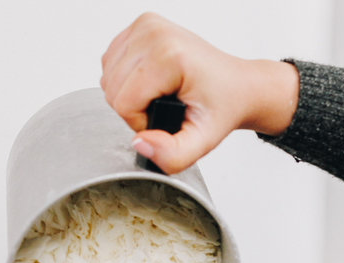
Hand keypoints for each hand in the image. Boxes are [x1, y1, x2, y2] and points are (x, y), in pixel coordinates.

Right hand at [101, 13, 298, 173]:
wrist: (235, 85)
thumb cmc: (220, 107)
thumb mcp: (202, 142)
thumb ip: (172, 155)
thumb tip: (139, 143)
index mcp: (169, 54)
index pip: (123, 103)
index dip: (141, 122)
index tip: (167, 119)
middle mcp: (154, 32)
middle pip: (112, 89)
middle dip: (134, 109)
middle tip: (165, 108)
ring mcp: (146, 25)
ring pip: (107, 76)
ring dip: (129, 95)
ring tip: (159, 96)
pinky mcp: (141, 25)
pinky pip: (111, 63)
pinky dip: (126, 80)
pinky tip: (151, 83)